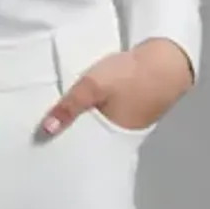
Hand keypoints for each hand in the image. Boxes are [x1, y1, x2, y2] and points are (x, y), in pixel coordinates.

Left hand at [38, 37, 193, 136]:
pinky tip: (86, 104)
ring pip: (98, 125)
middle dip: (70, 134)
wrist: (167, 59)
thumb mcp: (93, 87)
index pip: (80, 150)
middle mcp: (121, 137)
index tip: (42, 145)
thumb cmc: (130, 76)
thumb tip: (44, 132)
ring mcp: (130, 122)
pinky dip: (97, 110)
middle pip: (88, 139)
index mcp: (110, 140)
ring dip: (83, 121)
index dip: (63, 146)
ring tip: (57, 118)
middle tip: (44, 131)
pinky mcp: (135, 106)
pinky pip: (108, 113)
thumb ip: (69, 107)